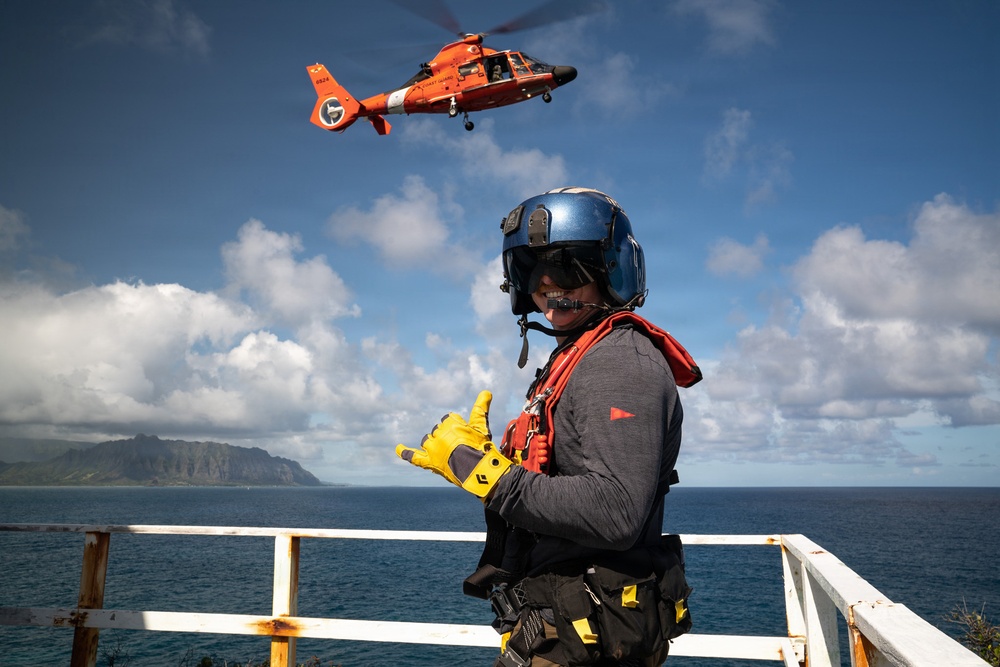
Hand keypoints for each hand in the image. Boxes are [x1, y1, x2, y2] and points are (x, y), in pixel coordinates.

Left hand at [395, 391, 511, 498]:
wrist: (476, 471)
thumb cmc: (480, 448)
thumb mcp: (481, 427)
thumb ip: (480, 409)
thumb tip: (486, 391)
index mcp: (450, 423)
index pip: (448, 419)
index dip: (457, 428)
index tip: (465, 437)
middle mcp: (438, 433)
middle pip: (438, 431)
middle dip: (447, 437)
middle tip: (460, 448)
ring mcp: (432, 448)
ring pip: (427, 441)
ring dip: (433, 444)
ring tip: (446, 452)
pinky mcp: (428, 462)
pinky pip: (413, 456)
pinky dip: (404, 452)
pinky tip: (398, 448)